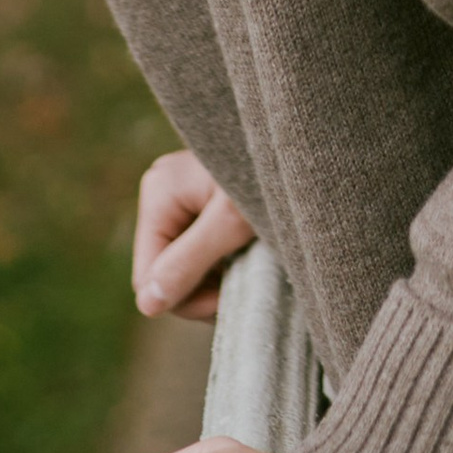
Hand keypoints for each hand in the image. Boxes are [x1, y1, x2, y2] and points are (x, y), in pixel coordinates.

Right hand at [133, 151, 256, 321]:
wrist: (305, 147)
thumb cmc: (271, 175)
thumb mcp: (231, 223)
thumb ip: (187, 262)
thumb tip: (146, 305)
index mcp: (159, 193)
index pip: (148, 276)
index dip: (186, 299)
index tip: (228, 300)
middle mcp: (165, 195)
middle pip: (166, 273)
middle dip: (204, 290)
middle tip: (247, 286)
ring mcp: (185, 200)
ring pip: (186, 267)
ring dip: (218, 280)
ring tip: (254, 269)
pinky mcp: (207, 207)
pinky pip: (203, 253)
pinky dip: (226, 264)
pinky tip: (251, 257)